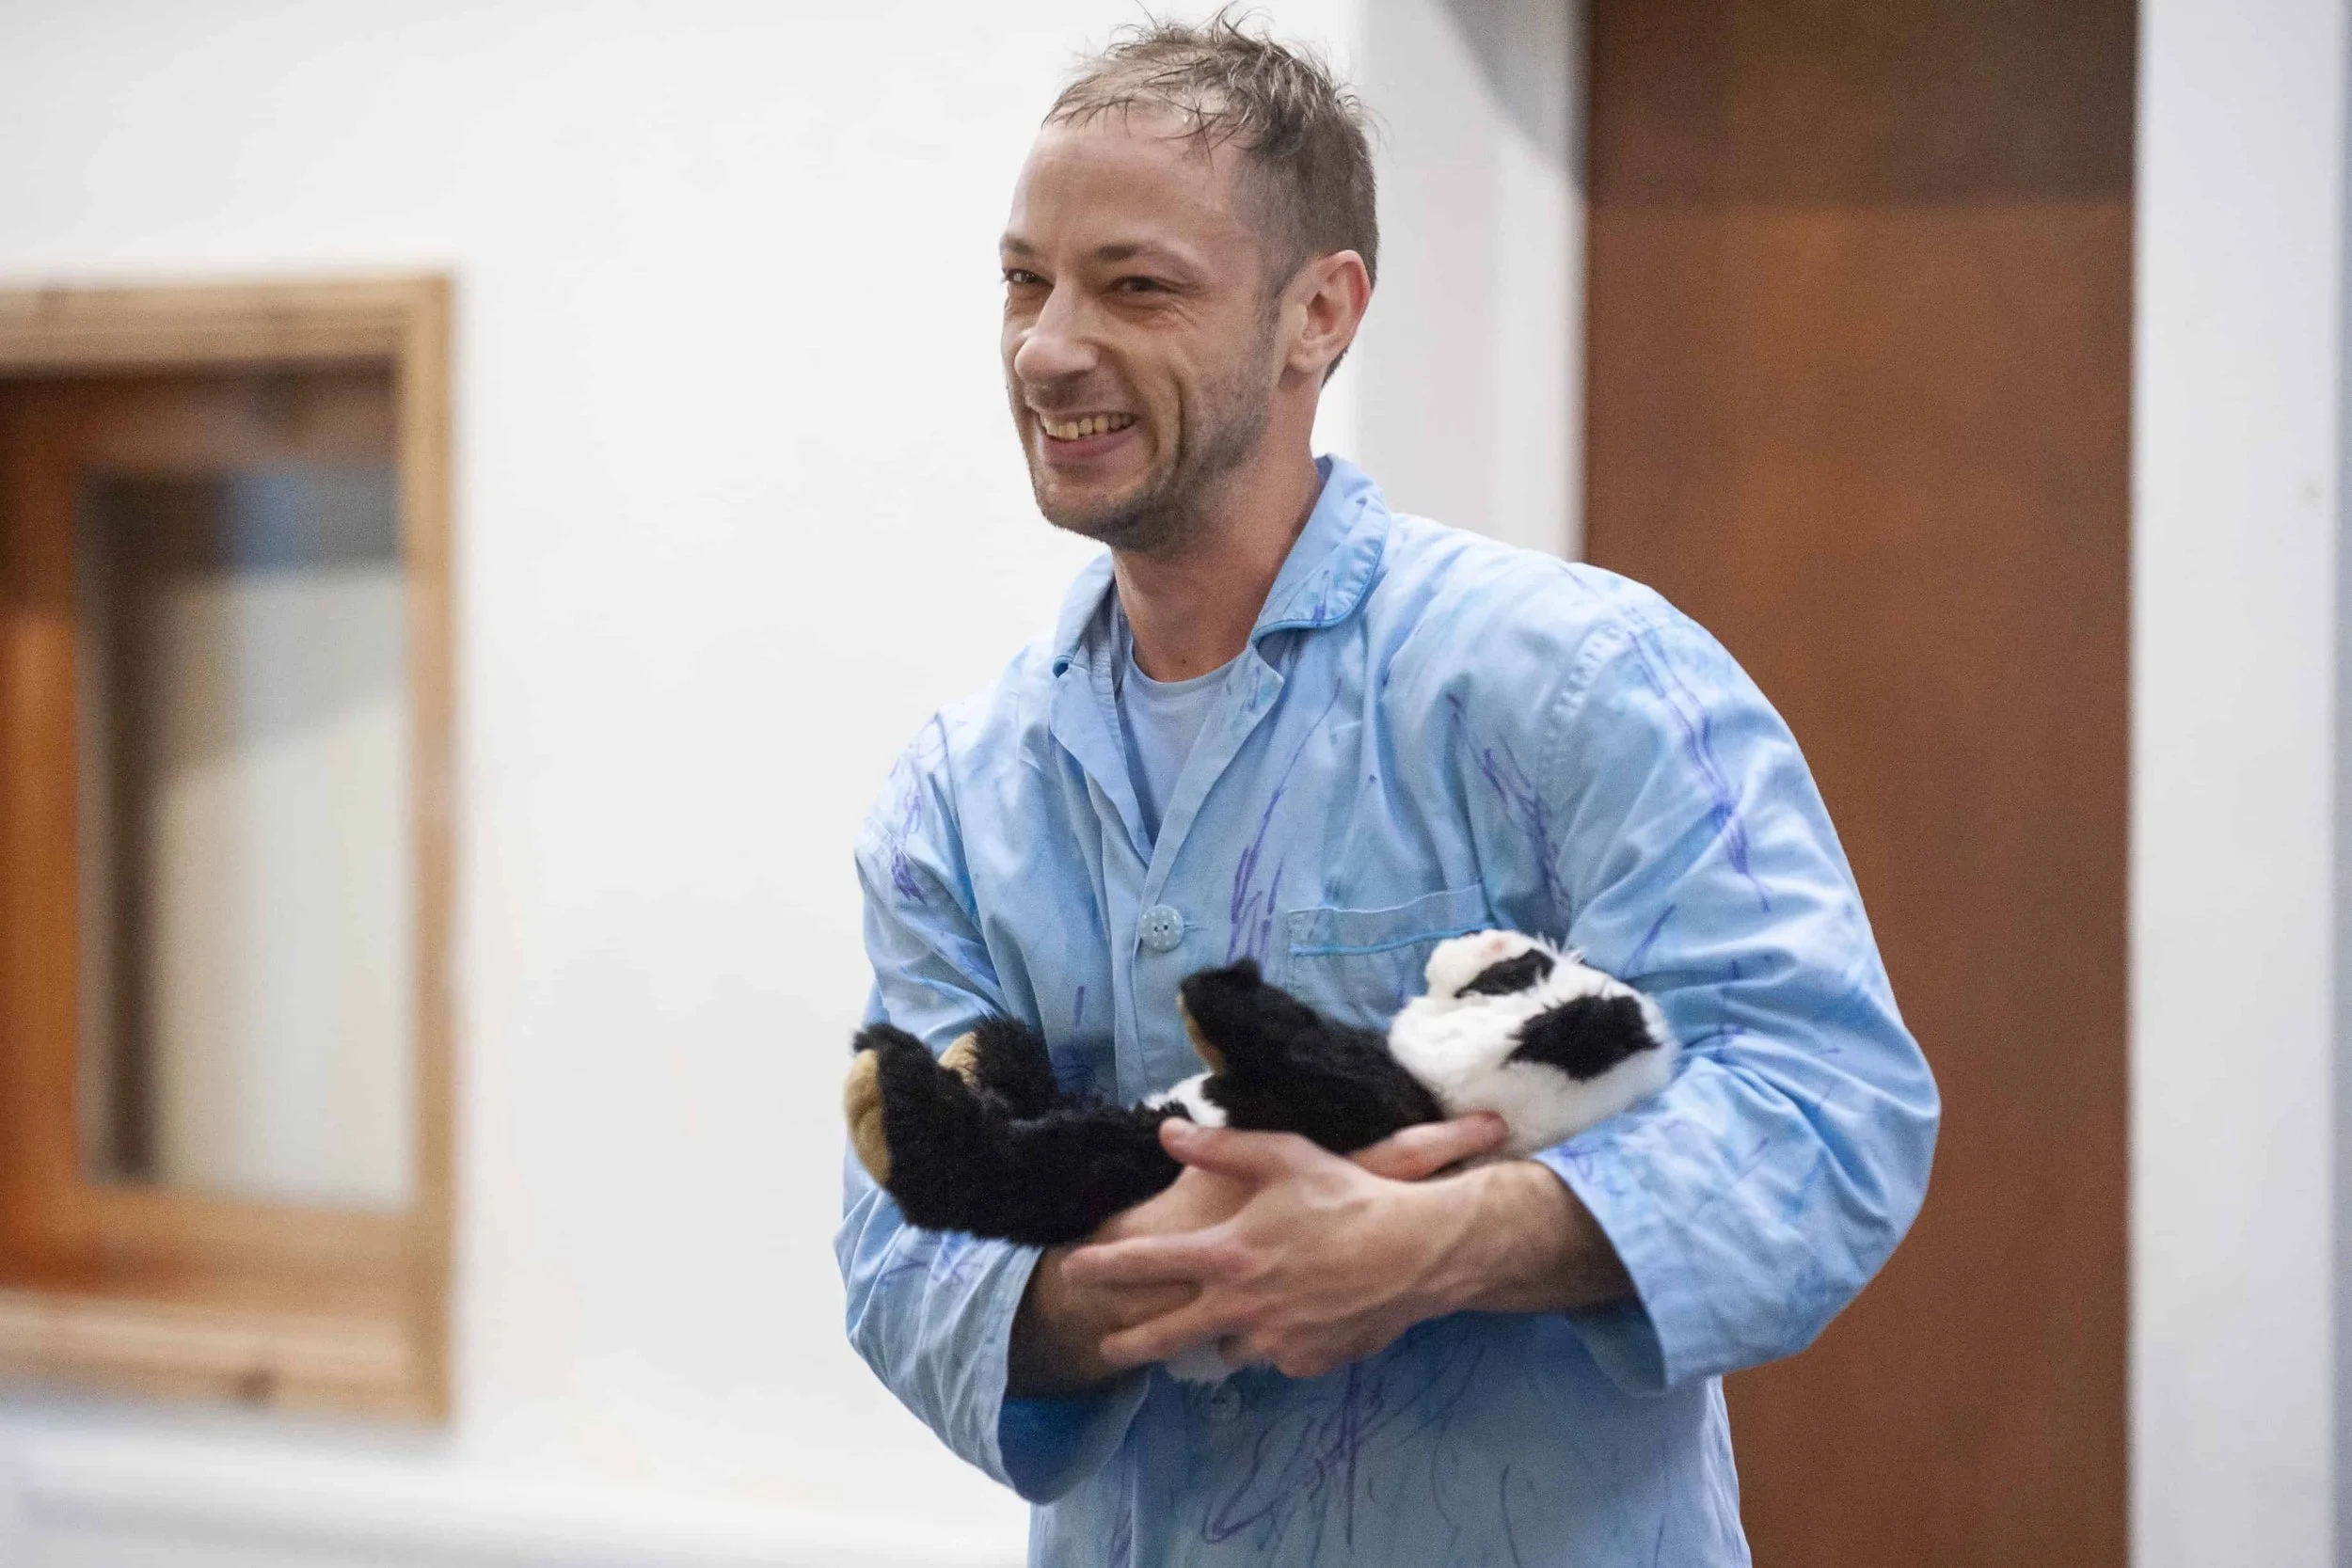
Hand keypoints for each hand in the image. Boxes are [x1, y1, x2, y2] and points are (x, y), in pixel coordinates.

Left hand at [1062, 1114, 1512, 1379]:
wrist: (1416, 1253)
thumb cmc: (1347, 1196)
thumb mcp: (1282, 1156)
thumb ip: (1219, 1148)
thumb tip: (1167, 1133)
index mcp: (1227, 1255)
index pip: (1148, 1263)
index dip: (1104, 1267)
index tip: (1071, 1271)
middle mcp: (1240, 1307)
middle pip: (1168, 1334)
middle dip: (1132, 1342)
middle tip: (1108, 1347)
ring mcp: (1273, 1342)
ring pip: (1231, 1347)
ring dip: (1227, 1334)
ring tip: (1236, 1317)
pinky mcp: (1306, 1362)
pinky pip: (1280, 1354)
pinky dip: (1281, 1339)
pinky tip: (1302, 1315)